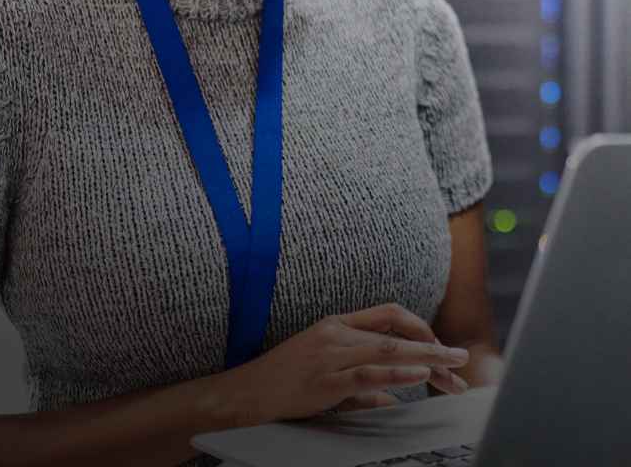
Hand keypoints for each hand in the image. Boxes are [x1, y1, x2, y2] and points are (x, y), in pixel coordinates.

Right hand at [219, 303, 470, 425]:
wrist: (249, 392)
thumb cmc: (286, 381)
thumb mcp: (326, 372)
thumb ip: (361, 382)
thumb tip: (391, 397)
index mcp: (337, 324)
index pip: (387, 313)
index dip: (418, 327)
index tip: (438, 347)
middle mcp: (337, 332)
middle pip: (395, 331)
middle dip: (433, 345)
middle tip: (460, 358)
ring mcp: (331, 354)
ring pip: (387, 349)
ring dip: (425, 358)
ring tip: (451, 367)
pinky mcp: (326, 379)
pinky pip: (367, 373)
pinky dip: (396, 372)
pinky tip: (418, 375)